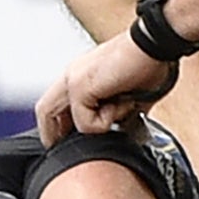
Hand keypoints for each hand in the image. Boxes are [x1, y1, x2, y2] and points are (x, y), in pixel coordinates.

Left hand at [36, 33, 173, 143]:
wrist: (154, 45)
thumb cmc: (149, 64)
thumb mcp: (130, 97)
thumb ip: (119, 114)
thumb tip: (122, 131)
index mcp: (82, 75)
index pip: (57, 106)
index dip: (60, 128)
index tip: (72, 144)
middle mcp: (72, 75)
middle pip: (44, 111)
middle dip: (53, 136)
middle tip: (66, 152)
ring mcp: (73, 79)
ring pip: (55, 119)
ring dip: (82, 130)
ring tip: (111, 119)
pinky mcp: (80, 86)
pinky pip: (84, 123)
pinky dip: (105, 123)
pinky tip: (123, 104)